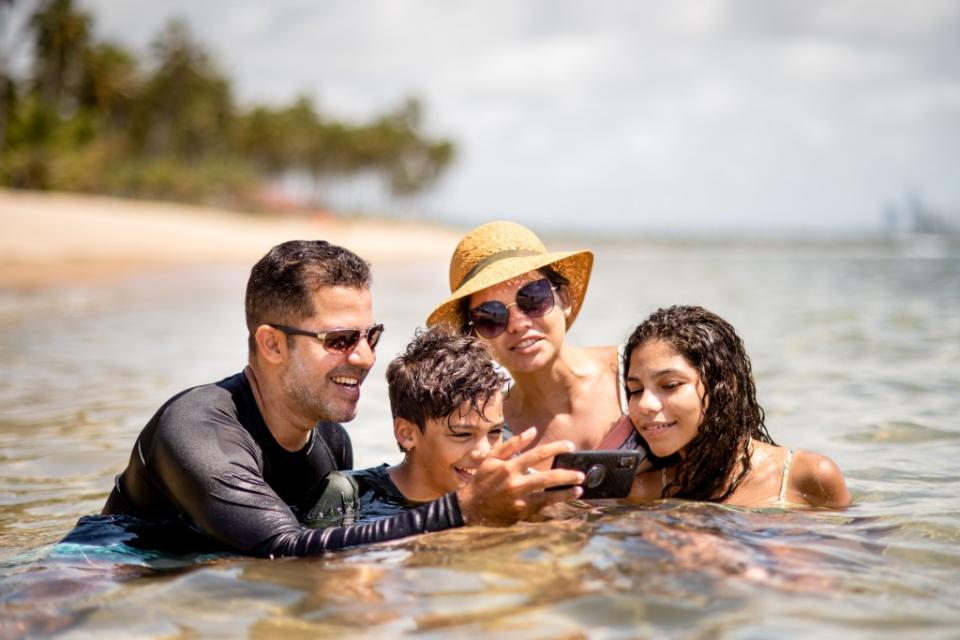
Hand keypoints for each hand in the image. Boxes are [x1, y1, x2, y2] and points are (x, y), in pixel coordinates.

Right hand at [456, 427, 584, 525]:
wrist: (469, 507)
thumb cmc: (481, 480)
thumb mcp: (492, 458)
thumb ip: (512, 444)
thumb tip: (532, 431)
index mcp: (509, 467)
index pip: (537, 454)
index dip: (556, 448)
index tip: (570, 446)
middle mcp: (515, 484)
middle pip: (547, 478)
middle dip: (567, 475)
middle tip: (581, 474)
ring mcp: (518, 501)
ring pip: (547, 498)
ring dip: (565, 494)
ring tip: (579, 490)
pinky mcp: (520, 514)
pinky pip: (541, 511)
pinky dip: (554, 508)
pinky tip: (565, 505)